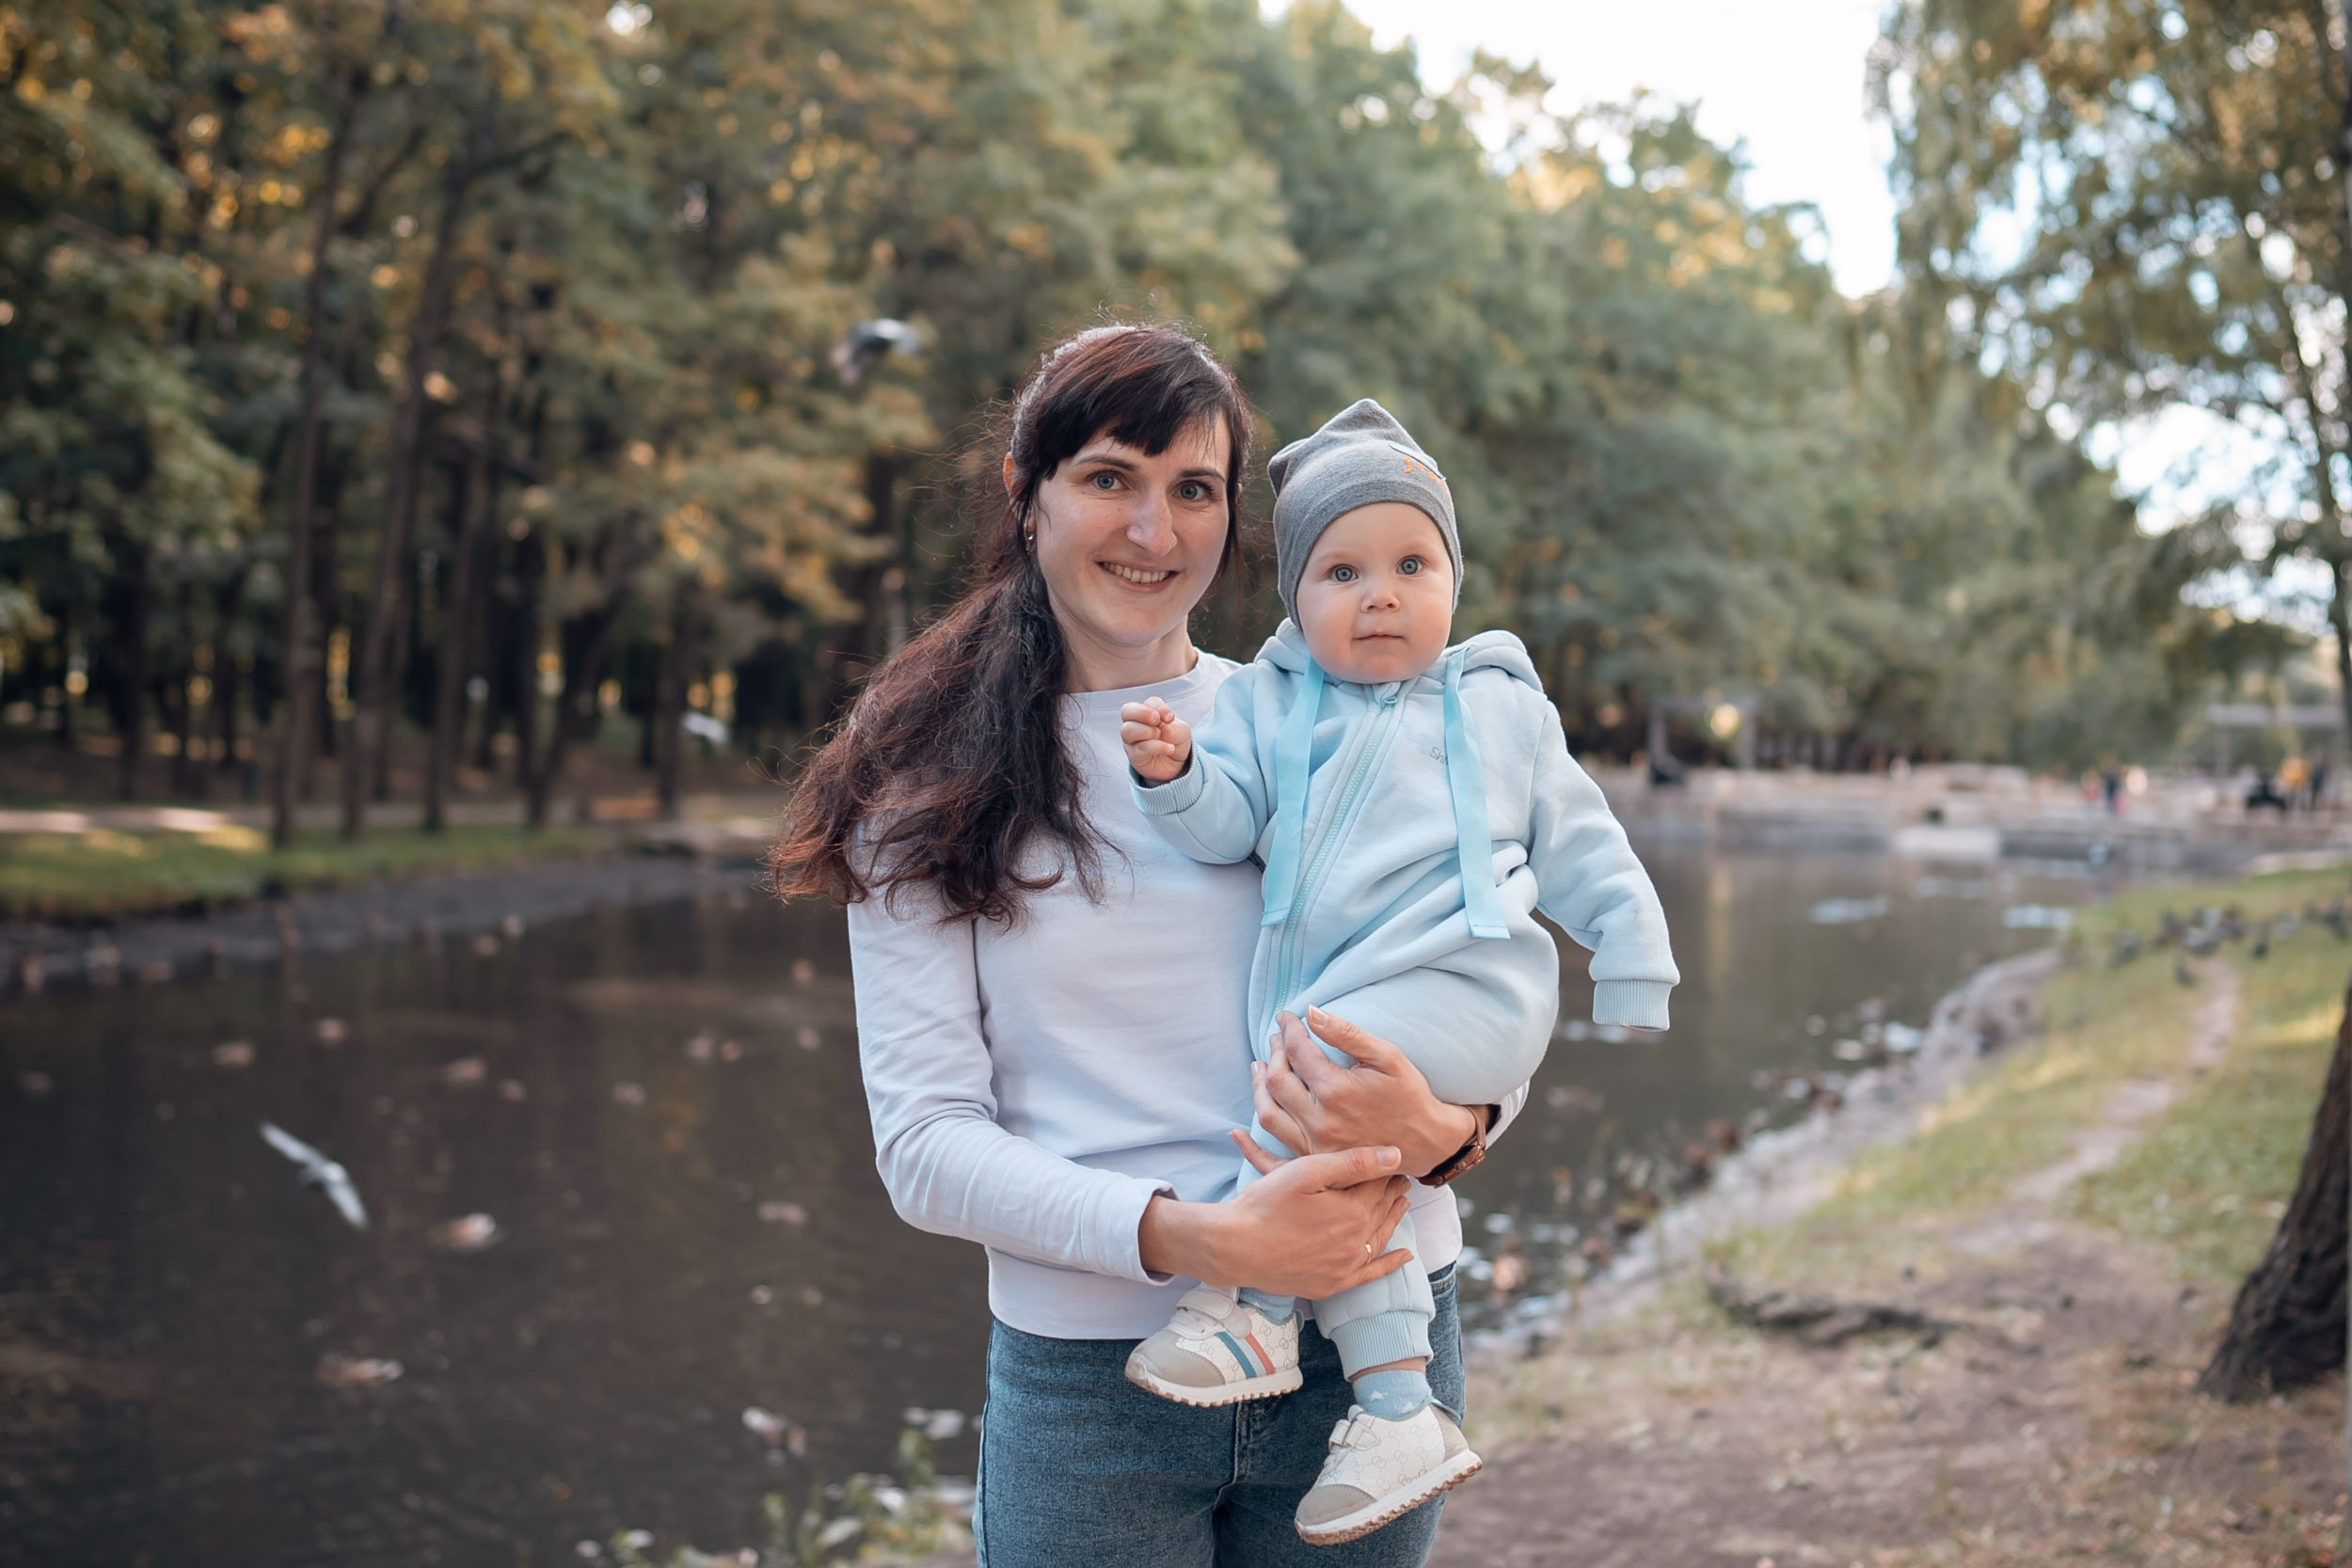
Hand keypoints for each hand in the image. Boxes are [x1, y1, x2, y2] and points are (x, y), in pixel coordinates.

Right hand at [1119, 697, 1191, 782]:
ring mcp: (1131, 740)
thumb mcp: (1181, 731)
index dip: (1160, 708)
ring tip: (1160, 737)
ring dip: (1148, 731)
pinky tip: (1169, 749)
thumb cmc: (1176, 742)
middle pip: (1127, 710)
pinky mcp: (1134, 756)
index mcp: (1148, 712)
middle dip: (1143, 713)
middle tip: (1157, 720)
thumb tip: (1160, 729)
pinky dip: (1157, 747)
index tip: (1170, 718)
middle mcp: (1135, 723)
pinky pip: (1140, 748)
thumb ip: (1171, 726)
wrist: (1176, 765)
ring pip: (1128, 729)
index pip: (1149, 703)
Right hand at [1138, 1144, 1413, 1298]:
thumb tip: (1396, 1156)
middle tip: (1403, 1180)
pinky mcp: (1332, 1284)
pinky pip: (1370, 1275)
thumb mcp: (1307, 1172)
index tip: (1396, 1162)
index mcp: (1354, 1211)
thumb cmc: (1266, 1205)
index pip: (1380, 1186)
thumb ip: (1354, 1162)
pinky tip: (1405, 1258)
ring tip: (1403, 1204)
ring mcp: (1345, 1267)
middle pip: (1382, 1211)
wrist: (1236, 1247)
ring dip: (1394, 1220)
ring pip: (1380, 1239)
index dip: (1388, 1171)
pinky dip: (1390, 1265)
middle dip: (1393, 1193)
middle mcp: (1357, 1242)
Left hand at [1256, 1007, 1484, 1179]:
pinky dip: (1261, 1123)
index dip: (1288, 1029)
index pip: (1297, 1050)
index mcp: (1335, 1090)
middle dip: (1274, 1051)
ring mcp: (1314, 1144)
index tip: (1286, 1016)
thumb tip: (1311, 1012)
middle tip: (1277, 1036)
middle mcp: (1319, 1120)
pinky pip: (1274, 1145)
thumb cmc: (1409, 1095)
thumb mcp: (1386, 1056)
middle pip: (1277, 1079)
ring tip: (1261, 1064)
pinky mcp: (1314, 1159)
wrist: (1426, 1141)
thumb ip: (1346, 1034)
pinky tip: (1254, 1112)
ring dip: (1260, 1085)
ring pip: (1268, 1112)